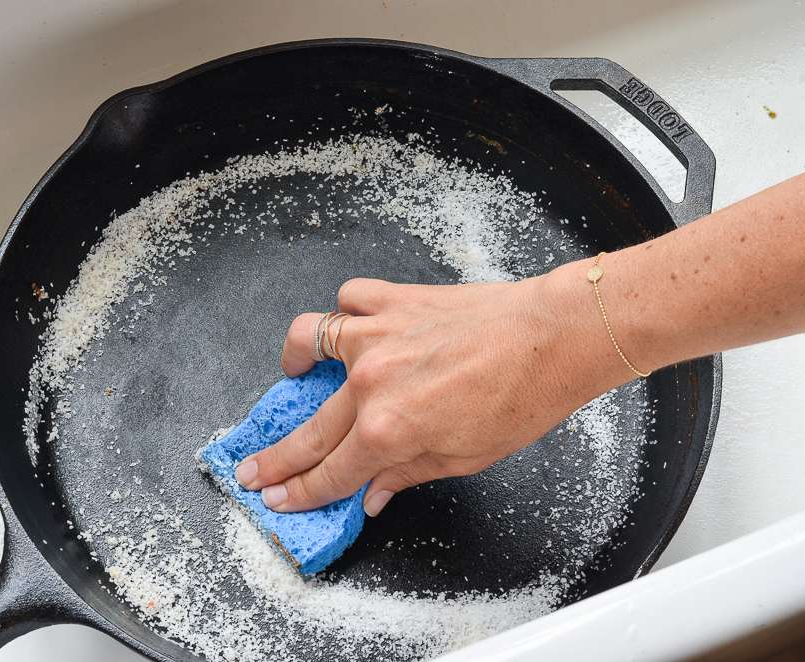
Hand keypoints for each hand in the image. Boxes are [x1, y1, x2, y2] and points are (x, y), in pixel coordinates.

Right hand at [233, 273, 624, 515]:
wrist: (553, 338)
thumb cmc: (521, 398)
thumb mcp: (464, 458)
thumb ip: (405, 474)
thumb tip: (371, 495)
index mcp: (389, 431)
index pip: (329, 472)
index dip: (299, 492)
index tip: (277, 498)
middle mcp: (371, 383)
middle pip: (307, 429)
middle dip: (274, 457)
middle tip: (251, 470)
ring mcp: (377, 335)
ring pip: (308, 342)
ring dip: (292, 362)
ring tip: (292, 373)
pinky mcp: (394, 301)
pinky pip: (348, 299)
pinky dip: (343, 312)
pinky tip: (349, 326)